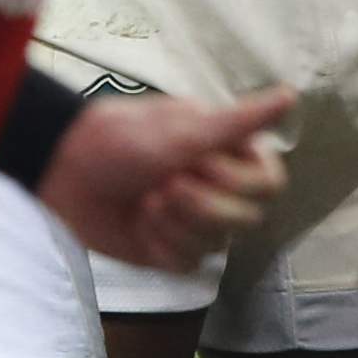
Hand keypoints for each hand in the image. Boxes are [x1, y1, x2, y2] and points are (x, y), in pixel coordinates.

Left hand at [38, 83, 293, 272]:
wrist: (65, 170)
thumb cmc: (124, 138)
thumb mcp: (184, 128)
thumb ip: (241, 120)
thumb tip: (291, 93)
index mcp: (230, 154)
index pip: (269, 185)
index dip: (238, 182)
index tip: (201, 163)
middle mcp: (220, 189)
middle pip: (247, 220)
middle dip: (201, 206)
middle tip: (163, 183)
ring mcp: (195, 223)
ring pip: (217, 245)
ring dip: (175, 223)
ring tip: (145, 200)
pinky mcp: (169, 250)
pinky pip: (187, 264)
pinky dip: (160, 243)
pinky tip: (138, 223)